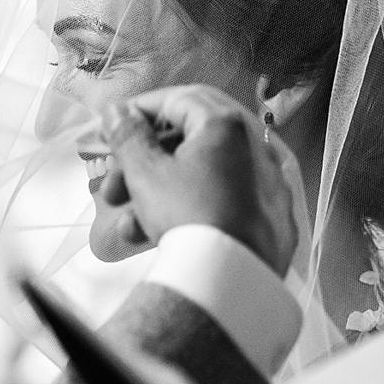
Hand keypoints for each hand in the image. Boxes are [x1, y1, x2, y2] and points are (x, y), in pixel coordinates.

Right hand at [95, 85, 303, 273]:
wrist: (230, 283)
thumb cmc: (188, 218)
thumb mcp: (145, 174)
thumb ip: (127, 136)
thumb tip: (116, 111)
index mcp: (225, 125)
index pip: (174, 100)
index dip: (136, 113)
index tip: (111, 130)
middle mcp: (254, 147)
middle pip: (187, 143)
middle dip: (142, 165)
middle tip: (112, 190)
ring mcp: (267, 186)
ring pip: (202, 178)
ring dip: (159, 197)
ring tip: (129, 226)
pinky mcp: (271, 220)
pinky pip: (225, 204)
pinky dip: (192, 213)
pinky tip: (161, 237)